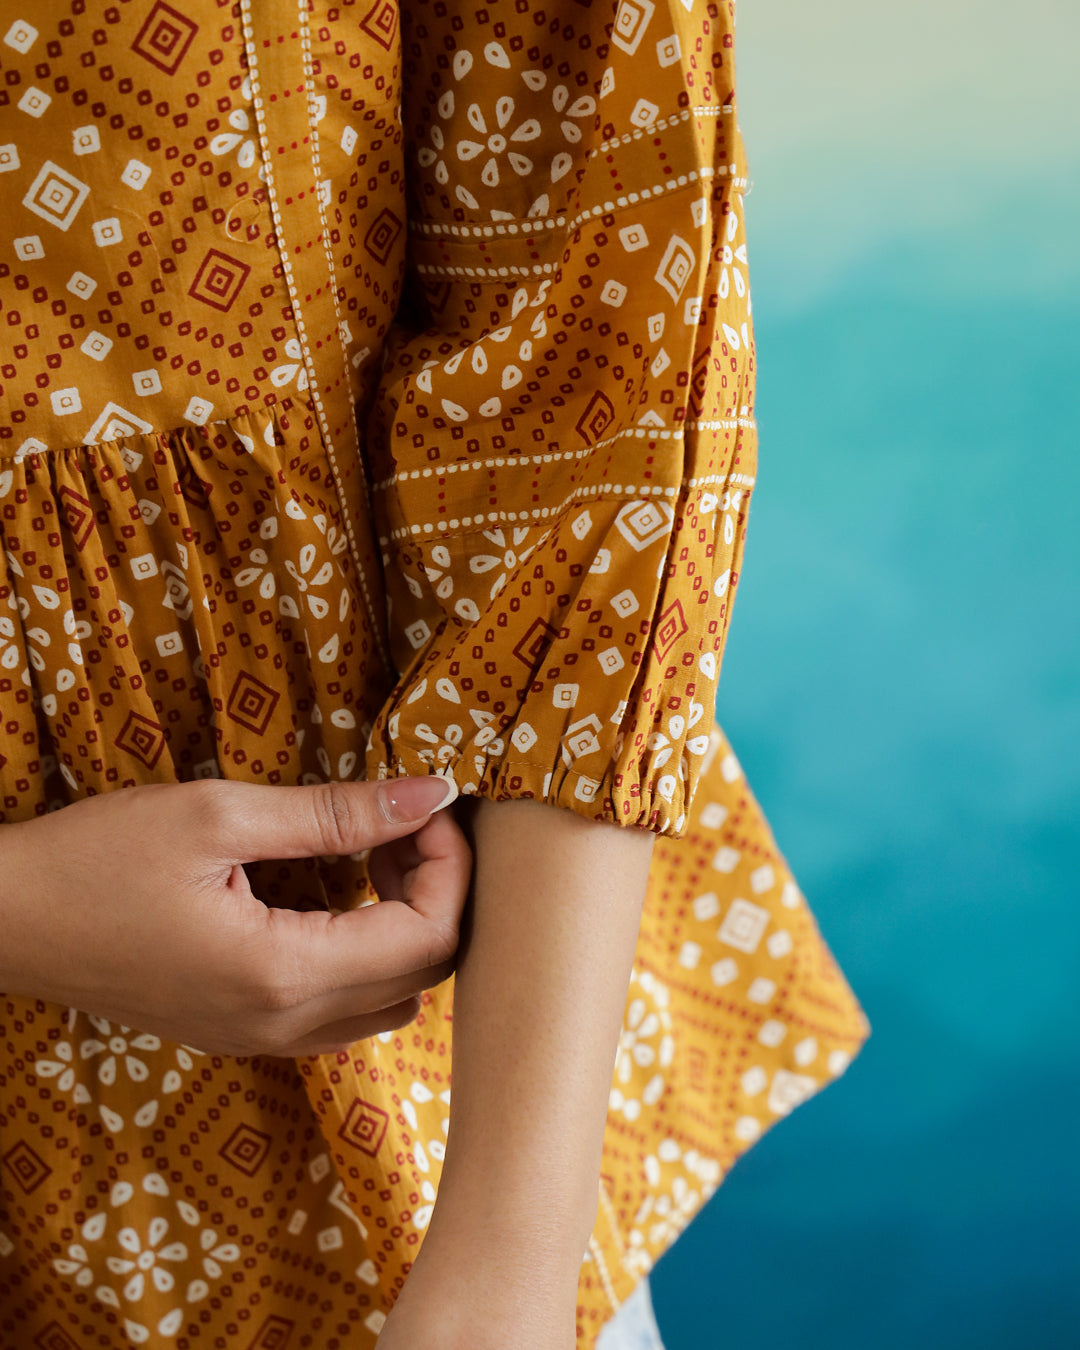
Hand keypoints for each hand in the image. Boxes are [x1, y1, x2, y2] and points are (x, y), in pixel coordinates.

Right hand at [0, 776, 469, 1055]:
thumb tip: (433, 794)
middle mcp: (284, 1025)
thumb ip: (337, 812)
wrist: (5, 921)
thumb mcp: (220, 815)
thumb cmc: (98, 859)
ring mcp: (263, 1039)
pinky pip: (344, 1010)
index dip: (451, 867)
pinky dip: (366, 953)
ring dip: (406, 927)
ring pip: (392, 1000)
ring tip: (372, 856)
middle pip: (425, 975)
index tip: (428, 809)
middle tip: (406, 826)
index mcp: (283, 975)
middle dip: (438, 893)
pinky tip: (333, 894)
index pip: (429, 938)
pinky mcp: (245, 1031)